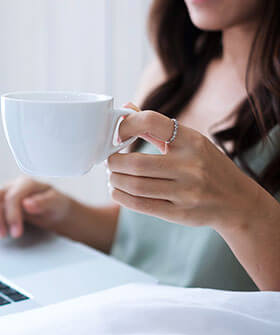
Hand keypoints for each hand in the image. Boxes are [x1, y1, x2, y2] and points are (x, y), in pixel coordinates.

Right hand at [0, 177, 72, 237]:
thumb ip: (44, 202)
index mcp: (27, 184)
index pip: (12, 197)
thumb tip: (28, 203)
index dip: (12, 216)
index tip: (16, 233)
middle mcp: (11, 185)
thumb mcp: (57, 204)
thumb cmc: (55, 206)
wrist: (54, 209)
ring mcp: (1, 191)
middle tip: (3, 234)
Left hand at [106, 103, 261, 230]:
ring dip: (115, 180)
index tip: (116, 135)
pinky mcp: (180, 213)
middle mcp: (191, 165)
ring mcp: (187, 191)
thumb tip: (126, 107)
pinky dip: (121, 197)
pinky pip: (140, 205)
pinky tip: (117, 191)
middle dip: (113, 162)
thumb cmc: (207, 166)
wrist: (238, 201)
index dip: (126, 126)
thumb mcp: (190, 142)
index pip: (152, 121)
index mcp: (193, 140)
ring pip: (135, 185)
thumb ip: (156, 127)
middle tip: (109, 162)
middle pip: (136, 162)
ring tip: (112, 177)